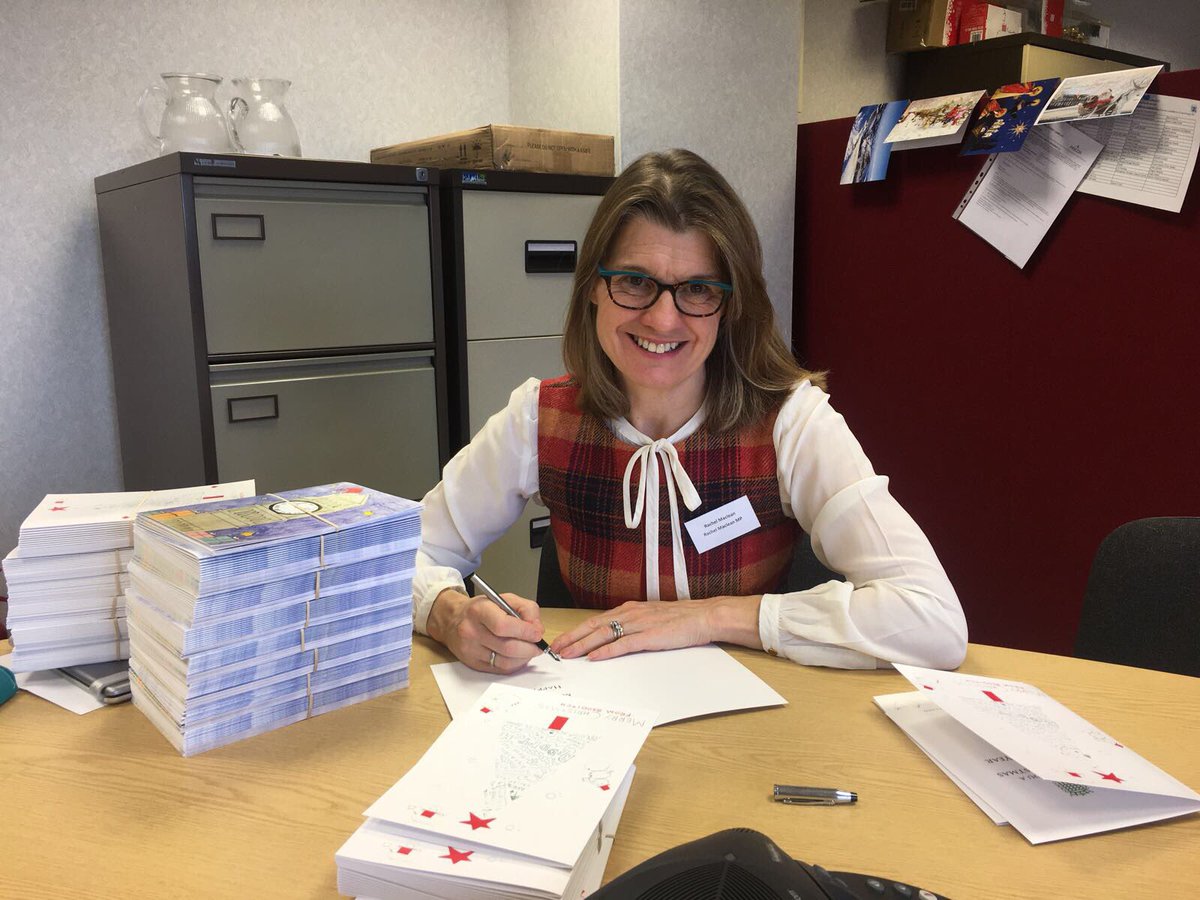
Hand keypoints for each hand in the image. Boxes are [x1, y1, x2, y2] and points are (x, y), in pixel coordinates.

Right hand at [426, 587, 545, 672]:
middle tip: (538, 645)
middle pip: (507, 647)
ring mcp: (470, 650)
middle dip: (529, 648)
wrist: (453, 620)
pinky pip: (500, 669)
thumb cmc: (481, 609)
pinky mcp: (473, 663)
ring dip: (524, 658)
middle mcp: (471, 631)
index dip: (525, 631)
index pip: (503, 626)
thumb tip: (537, 629)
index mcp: (479, 611)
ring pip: (505, 662)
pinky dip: (514, 664)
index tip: (537, 633)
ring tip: (529, 650)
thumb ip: (526, 610)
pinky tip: (519, 656)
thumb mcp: (504, 599)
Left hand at [549, 599, 718, 661]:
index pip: (596, 620)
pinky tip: (595, 657)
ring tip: (568, 654)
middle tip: (555, 648)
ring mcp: (639, 624)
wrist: (703, 616)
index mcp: (629, 610)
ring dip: (583, 645)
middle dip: (572, 637)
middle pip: (594, 626)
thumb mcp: (650, 618)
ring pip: (604, 634)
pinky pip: (623, 644)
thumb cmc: (680, 619)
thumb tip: (614, 637)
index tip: (562, 640)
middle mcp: (630, 614)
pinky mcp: (649, 636)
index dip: (577, 631)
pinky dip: (606, 651)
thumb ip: (632, 624)